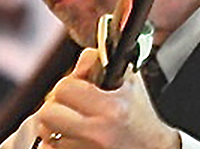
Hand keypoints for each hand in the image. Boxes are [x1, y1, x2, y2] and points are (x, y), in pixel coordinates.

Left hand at [33, 48, 179, 148]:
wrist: (153, 148)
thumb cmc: (139, 114)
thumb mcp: (129, 81)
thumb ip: (102, 61)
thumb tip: (79, 60)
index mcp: (112, 107)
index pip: (64, 88)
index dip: (69, 85)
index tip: (78, 89)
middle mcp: (98, 132)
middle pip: (47, 113)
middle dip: (56, 108)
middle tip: (69, 109)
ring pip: (47, 133)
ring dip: (55, 128)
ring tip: (74, 126)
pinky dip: (57, 145)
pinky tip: (72, 140)